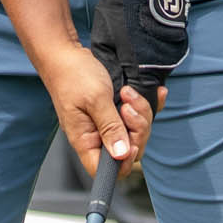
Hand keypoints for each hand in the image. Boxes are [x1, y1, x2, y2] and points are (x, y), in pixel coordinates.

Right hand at [85, 0, 188, 174]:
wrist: (66, 53)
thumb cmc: (73, 75)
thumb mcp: (95, 100)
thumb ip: (110, 127)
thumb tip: (120, 156)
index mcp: (85, 140)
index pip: (105, 169)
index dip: (123, 163)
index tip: (131, 142)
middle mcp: (97, 136)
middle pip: (127, 150)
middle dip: (137, 129)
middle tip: (128, 106)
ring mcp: (107, 123)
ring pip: (135, 132)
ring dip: (140, 112)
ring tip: (128, 93)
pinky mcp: (115, 110)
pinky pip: (138, 116)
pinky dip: (147, 105)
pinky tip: (156, 93)